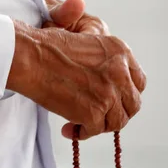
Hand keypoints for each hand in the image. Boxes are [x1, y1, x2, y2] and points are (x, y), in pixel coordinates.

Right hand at [8, 0, 145, 139]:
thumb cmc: (48, 46)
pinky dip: (82, 133)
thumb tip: (104, 54)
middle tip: (98, 115)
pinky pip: (95, 131)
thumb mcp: (84, 34)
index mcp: (120, 52)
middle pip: (132, 104)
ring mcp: (108, 95)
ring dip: (100, 125)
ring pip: (117, 121)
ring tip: (82, 123)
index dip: (126, 94)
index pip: (138, 82)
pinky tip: (69, 128)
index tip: (114, 99)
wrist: (29, 57)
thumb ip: (101, 47)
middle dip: (116, 113)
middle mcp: (120, 73)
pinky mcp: (93, 113)